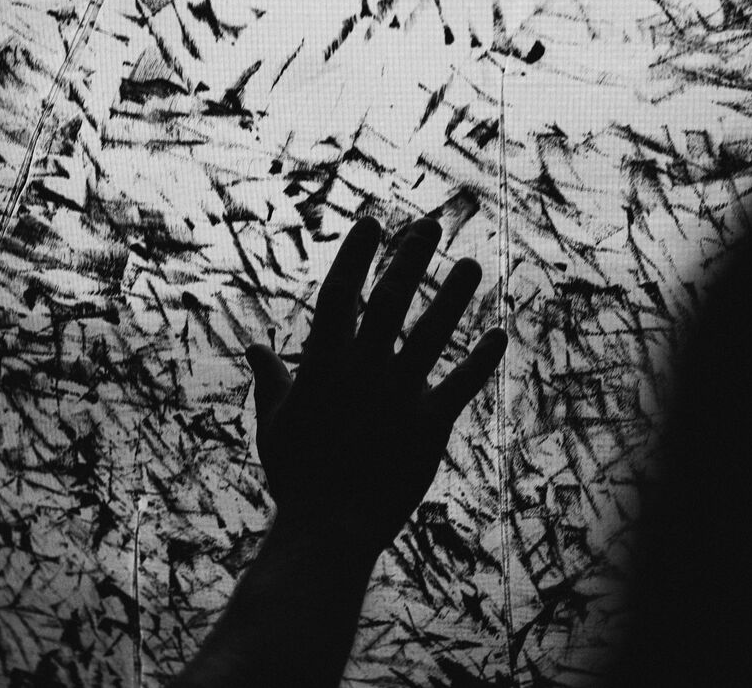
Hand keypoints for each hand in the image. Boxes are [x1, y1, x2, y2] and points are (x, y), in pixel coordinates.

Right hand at [246, 215, 507, 554]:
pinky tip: (498, 334)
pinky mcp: (429, 426)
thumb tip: (253, 348)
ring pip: (432, 334)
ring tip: (471, 265)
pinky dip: (481, 360)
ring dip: (453, 296)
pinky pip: (461, 385)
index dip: (355, 256)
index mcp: (323, 365)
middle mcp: (363, 371)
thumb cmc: (295, 475)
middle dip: (410, 257)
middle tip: (430, 224)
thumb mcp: (273, 422)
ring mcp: (398, 396)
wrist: (329, 529)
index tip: (371, 222)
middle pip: (391, 300)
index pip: (339, 295)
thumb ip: (269, 379)